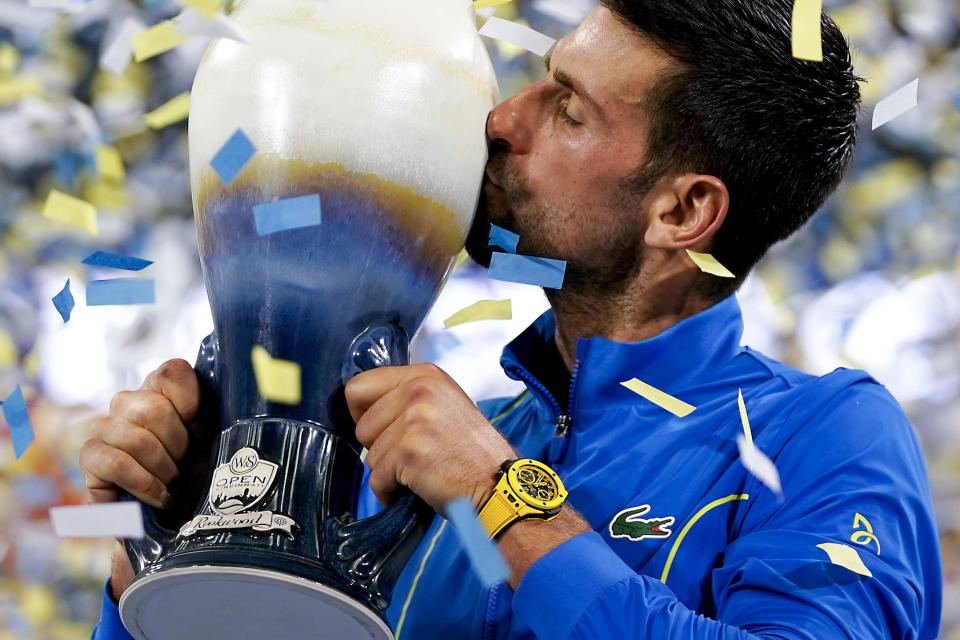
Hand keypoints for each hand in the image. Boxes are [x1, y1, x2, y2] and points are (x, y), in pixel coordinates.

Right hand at [79, 359, 200, 597]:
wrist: (168, 518)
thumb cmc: (197, 473)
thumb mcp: (214, 442)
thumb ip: (223, 414)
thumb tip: (263, 387)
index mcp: (160, 389)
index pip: (172, 371)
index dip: (190, 399)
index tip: (198, 424)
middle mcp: (129, 402)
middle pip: (154, 409)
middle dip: (178, 444)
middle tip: (185, 465)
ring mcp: (105, 427)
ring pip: (138, 438)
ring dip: (163, 468)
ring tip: (172, 484)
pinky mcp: (91, 456)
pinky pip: (117, 464)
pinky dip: (144, 484)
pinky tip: (159, 497)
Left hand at [346, 363, 515, 512]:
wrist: (499, 484)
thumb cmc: (470, 452)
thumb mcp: (443, 404)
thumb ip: (407, 398)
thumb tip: (362, 408)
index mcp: (424, 375)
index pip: (358, 387)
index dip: (364, 415)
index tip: (385, 430)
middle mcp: (418, 389)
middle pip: (361, 425)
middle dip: (380, 447)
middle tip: (414, 454)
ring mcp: (414, 419)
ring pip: (369, 455)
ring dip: (389, 471)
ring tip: (422, 470)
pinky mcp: (409, 451)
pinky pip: (377, 479)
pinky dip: (391, 492)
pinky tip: (417, 488)